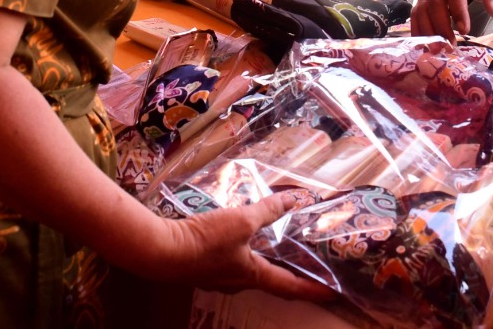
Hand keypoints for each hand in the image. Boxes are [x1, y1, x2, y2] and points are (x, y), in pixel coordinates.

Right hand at [154, 191, 332, 300]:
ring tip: (275, 247)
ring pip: (248, 271)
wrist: (160, 251)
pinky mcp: (202, 267)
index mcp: (252, 275)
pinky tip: (238, 238)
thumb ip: (267, 210)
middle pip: (270, 281)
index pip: (290, 286)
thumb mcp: (241, 220)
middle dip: (289, 275)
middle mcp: (237, 282)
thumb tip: (293, 200)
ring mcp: (218, 278)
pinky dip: (242, 252)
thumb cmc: (205, 241)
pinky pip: (230, 261)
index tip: (332, 292)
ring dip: (264, 261)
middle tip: (306, 266)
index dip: (313, 289)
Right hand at [410, 0, 492, 40]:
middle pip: (434, 1)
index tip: (465, 30)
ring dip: (429, 31)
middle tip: (450, 45)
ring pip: (421, 9)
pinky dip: (418, 31)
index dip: (458, 10)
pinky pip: (414, 15)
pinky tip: (426, 45)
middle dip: (441, 26)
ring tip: (439, 49)